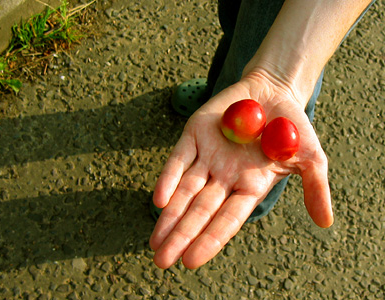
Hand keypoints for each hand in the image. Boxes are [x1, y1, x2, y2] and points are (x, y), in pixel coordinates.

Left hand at [149, 71, 332, 268]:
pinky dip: (167, 178)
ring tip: (155, 241)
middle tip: (161, 261)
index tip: (191, 260)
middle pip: (200, 211)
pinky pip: (178, 159)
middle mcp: (223, 177)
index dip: (210, 239)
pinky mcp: (194, 135)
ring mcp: (207, 157)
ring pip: (185, 190)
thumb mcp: (311, 156)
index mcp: (248, 186)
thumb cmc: (292, 126)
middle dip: (181, 236)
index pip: (227, 219)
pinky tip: (159, 199)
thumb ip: (316, 187)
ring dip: (170, 216)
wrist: (273, 92)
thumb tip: (325, 223)